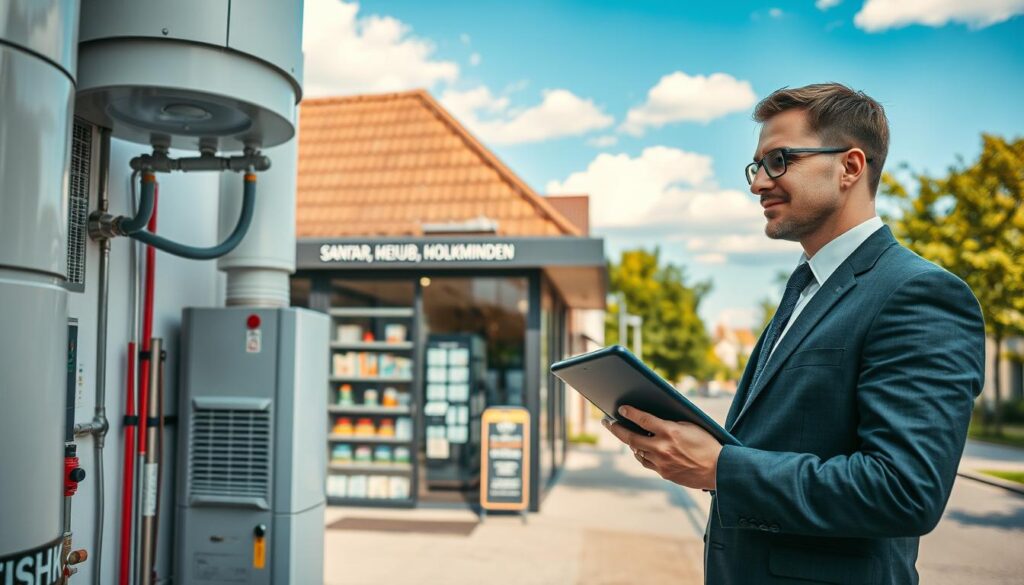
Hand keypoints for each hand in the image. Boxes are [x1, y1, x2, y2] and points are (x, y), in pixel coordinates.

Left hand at [601, 405, 721, 490]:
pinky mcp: (664, 473)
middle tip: (607, 422)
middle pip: (631, 437)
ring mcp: (661, 463)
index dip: (630, 413)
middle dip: (616, 428)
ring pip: (637, 451)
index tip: (621, 409)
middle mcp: (662, 448)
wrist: (719, 470)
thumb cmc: (707, 444)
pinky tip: (639, 448)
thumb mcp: (691, 425)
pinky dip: (641, 453)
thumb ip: (670, 422)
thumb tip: (651, 419)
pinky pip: (646, 462)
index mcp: (670, 432)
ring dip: (630, 442)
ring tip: (624, 433)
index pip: (643, 420)